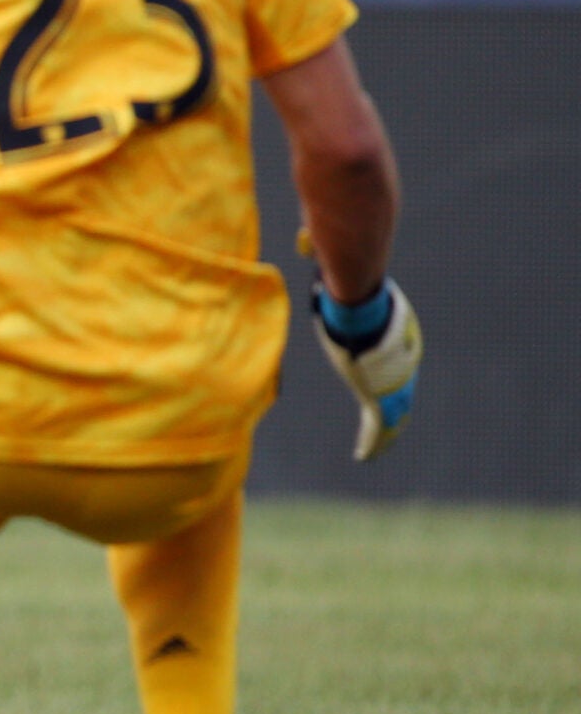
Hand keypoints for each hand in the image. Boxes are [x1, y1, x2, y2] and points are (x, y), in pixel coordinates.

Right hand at [312, 279, 421, 460]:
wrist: (364, 317)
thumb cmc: (355, 305)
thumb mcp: (346, 297)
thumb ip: (337, 288)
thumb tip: (312, 257)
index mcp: (400, 351)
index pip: (397, 370)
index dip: (391, 381)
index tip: (381, 386)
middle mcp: (401, 373)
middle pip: (399, 400)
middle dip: (394, 415)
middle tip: (387, 430)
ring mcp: (392, 389)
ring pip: (391, 420)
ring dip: (382, 436)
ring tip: (374, 450)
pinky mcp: (378, 403)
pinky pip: (375, 430)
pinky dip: (370, 444)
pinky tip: (363, 456)